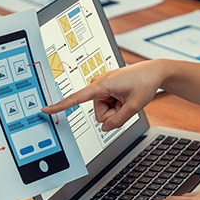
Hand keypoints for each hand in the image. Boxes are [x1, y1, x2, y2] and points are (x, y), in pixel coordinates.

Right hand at [42, 60, 163, 131]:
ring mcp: (102, 86)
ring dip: (116, 109)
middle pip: (99, 113)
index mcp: (101, 85)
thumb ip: (118, 121)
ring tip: (127, 98)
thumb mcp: (134, 106)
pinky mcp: (106, 88)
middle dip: (113, 113)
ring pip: (103, 110)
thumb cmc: (145, 83)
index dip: (60, 105)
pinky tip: (125, 96)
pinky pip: (107, 104)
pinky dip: (117, 105)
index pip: (76, 98)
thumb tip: (105, 128)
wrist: (154, 71)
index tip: (46, 110)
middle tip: (126, 102)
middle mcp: (98, 84)